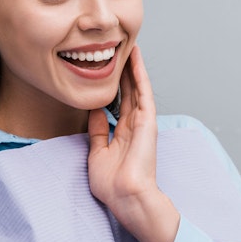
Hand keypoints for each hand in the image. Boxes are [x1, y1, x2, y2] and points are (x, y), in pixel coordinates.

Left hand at [87, 46, 178, 241]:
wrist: (126, 196)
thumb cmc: (112, 184)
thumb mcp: (97, 152)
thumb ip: (97, 131)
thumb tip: (92, 111)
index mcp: (123, 134)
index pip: (118, 103)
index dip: (115, 85)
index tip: (108, 68)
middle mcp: (134, 126)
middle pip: (128, 91)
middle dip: (123, 71)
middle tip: (118, 48)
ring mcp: (142, 122)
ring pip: (136, 87)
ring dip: (133, 67)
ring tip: (129, 45)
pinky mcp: (148, 121)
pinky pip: (143, 92)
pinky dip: (140, 74)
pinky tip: (136, 58)